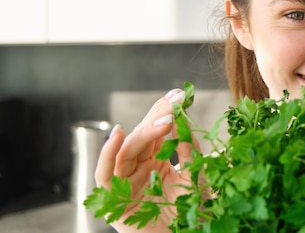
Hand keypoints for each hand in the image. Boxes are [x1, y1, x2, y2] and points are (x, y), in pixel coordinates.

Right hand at [94, 89, 197, 232]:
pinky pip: (103, 175)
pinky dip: (107, 154)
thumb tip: (181, 117)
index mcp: (158, 163)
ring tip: (164, 119)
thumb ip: (187, 148)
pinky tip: (118, 134)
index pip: (158, 132)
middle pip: (142, 137)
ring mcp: (125, 184)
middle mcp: (139, 170)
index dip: (166, 111)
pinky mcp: (113, 202)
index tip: (181, 94)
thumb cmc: (194, 215)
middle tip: (174, 100)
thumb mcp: (195, 175)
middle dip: (157, 115)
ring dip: (144, 132)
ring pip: (126, 151)